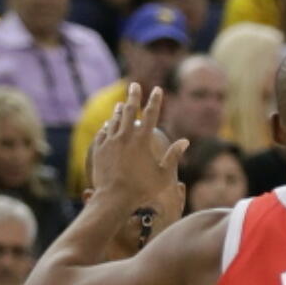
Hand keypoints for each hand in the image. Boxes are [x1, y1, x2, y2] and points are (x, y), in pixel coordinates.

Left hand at [91, 86, 187, 209]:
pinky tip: (107, 125)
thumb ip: (173, 156)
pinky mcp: (99, 150)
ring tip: (120, 104)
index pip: (150, 114)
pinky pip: (103, 133)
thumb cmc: (142, 189)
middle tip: (134, 86)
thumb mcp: (163, 174)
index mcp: (142, 140)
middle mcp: (125, 137)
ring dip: (118, 111)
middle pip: (129, 110)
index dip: (155, 100)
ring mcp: (110, 142)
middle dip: (133, 96)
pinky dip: (107, 127)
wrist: (113, 198)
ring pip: (114, 120)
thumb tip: (185, 141)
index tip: (157, 89)